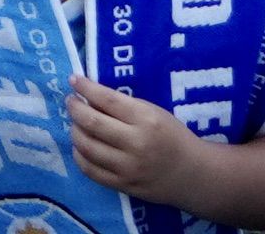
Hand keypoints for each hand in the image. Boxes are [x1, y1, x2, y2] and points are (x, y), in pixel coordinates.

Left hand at [67, 76, 203, 201]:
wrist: (193, 174)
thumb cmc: (172, 136)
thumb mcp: (154, 112)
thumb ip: (125, 106)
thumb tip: (89, 96)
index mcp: (146, 119)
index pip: (107, 100)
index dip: (85, 87)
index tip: (73, 80)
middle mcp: (136, 143)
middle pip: (92, 123)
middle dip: (75, 108)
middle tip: (71, 102)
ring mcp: (129, 167)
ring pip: (87, 147)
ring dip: (74, 131)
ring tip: (75, 124)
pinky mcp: (124, 185)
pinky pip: (91, 170)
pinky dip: (79, 156)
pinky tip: (80, 147)